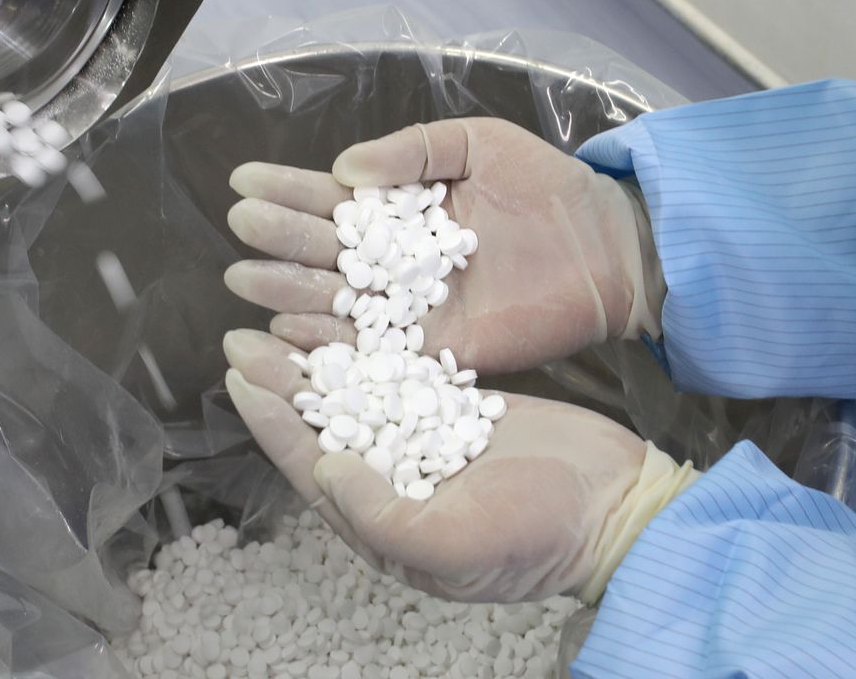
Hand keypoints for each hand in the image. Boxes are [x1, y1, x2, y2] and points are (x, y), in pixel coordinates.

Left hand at [221, 329, 696, 603]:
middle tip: (244, 332)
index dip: (272, 423)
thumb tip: (325, 471)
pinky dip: (377, 348)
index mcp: (384, 523)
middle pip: (326, 425)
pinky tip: (354, 310)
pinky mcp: (462, 412)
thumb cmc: (538, 539)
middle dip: (285, 380)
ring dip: (323, 357)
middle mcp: (397, 482)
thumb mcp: (454, 544)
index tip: (237, 375)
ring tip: (285, 312)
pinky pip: (406, 376)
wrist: (618, 510)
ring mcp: (430, 445)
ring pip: (360, 395)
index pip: (311, 466)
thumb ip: (381, 515)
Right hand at [223, 118, 659, 374]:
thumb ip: (412, 151)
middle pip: (325, 252)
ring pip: (337, 301)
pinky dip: (329, 343)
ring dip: (289, 291)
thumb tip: (343, 169)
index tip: (243, 182)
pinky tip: (288, 332)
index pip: (333, 200)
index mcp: (402, 209)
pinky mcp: (436, 348)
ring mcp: (413, 307)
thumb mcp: (477, 143)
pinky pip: (374, 347)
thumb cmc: (549, 186)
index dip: (289, 191)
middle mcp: (399, 261)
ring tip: (246, 279)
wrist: (606, 246)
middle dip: (279, 238)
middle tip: (240, 229)